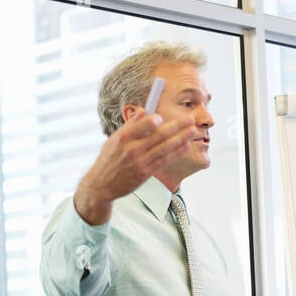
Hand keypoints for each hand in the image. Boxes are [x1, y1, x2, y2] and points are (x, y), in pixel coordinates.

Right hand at [73, 111, 198, 224]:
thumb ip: (130, 126)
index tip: (163, 116)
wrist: (101, 185)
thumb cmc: (109, 159)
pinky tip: (186, 145)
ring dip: (181, 138)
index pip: (142, 124)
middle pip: (159, 135)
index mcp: (122, 137)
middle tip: (190, 119)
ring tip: (193, 131)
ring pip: (165, 148)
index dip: (155, 120)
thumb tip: (144, 111)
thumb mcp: (113, 140)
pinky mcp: (145, 173)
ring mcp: (140, 162)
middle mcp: (131, 149)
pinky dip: (176, 152)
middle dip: (177, 126)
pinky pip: (164, 160)